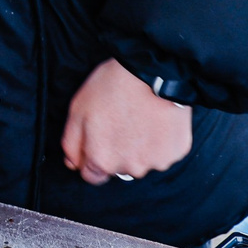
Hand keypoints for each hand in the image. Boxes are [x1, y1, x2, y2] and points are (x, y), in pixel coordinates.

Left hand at [61, 57, 190, 183]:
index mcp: (102, 160)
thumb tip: (73, 164)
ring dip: (140, 147)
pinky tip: (157, 120)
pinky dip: (161, 141)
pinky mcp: (176, 152)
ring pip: (143, 161)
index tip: (100, 139)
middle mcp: (129, 168)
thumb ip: (71, 142)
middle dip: (117, 151)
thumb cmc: (113, 86)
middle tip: (121, 122)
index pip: (92, 176)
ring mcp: (155, 162)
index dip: (93, 157)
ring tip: (141, 118)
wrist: (153, 70)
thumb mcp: (78, 108)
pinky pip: (165, 152)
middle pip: (119, 168)